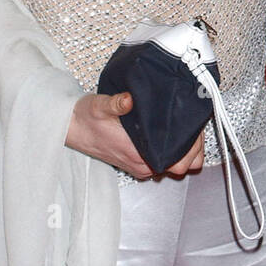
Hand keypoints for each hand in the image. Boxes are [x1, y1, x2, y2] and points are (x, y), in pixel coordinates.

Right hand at [66, 91, 204, 179]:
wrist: (71, 128)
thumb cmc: (85, 118)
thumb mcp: (100, 105)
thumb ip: (116, 103)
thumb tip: (130, 99)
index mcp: (138, 154)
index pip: (179, 160)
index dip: (192, 146)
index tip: (194, 127)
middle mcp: (143, 165)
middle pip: (182, 164)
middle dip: (192, 147)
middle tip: (193, 124)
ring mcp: (141, 166)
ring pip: (175, 165)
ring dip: (183, 149)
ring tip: (186, 126)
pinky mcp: (138, 163)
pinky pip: (164, 162)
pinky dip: (173, 150)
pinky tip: (173, 133)